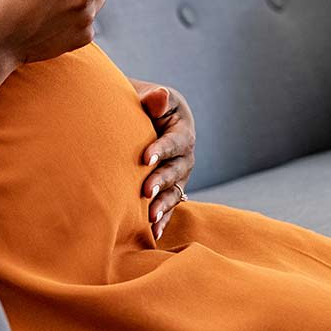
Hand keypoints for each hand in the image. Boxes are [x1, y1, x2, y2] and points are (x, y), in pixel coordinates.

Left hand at [129, 80, 195, 239]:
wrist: (145, 116)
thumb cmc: (145, 103)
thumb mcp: (151, 97)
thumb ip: (155, 98)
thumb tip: (160, 96)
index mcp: (182, 130)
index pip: (174, 142)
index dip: (160, 150)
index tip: (144, 158)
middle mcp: (185, 155)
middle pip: (176, 170)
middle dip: (161, 182)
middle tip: (146, 191)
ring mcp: (180, 174)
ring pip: (175, 192)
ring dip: (163, 205)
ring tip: (150, 218)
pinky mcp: (172, 189)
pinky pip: (170, 206)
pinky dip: (163, 220)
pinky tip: (153, 233)